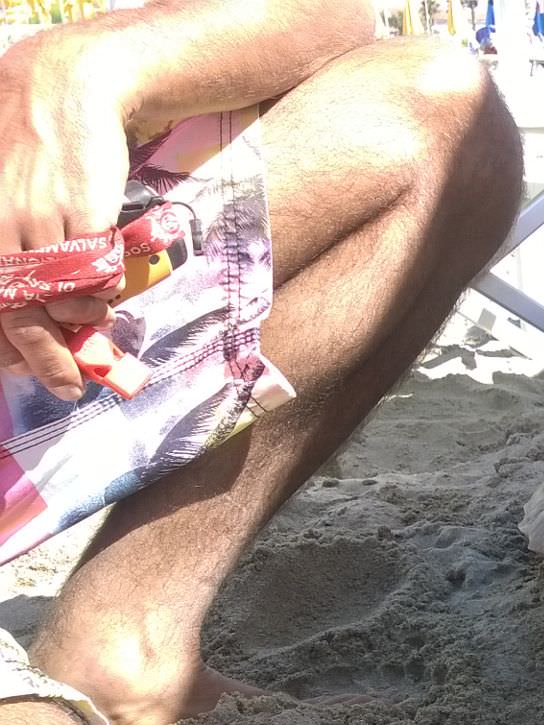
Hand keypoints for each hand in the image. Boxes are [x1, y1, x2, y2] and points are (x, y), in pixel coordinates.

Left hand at [0, 36, 131, 399]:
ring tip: (92, 317)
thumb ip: (7, 255)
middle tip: (65, 386)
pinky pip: (99, 276)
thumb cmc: (26, 149)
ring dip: (82, 319)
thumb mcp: (1, 201)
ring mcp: (39, 224)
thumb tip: (24, 313)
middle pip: (20, 317)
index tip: (25, 371)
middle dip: (46, 361)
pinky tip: (106, 284)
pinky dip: (105, 289)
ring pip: (64, 300)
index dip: (9, 350)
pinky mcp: (82, 216)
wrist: (60, 91)